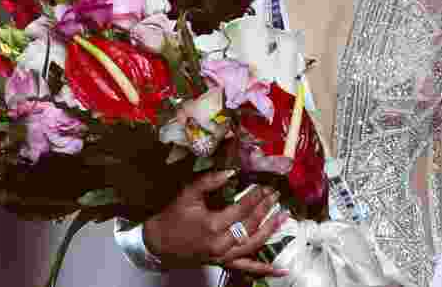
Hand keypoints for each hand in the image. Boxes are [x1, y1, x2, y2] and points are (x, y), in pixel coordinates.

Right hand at [143, 170, 290, 276]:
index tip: (265, 186)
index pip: (241, 209)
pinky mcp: (222, 263)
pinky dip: (264, 270)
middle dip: (265, 209)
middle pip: (250, 225)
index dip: (256, 197)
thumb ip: (209, 181)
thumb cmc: (172, 217)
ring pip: (252, 245)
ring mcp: (223, 256)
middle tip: (276, 195)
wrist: (158, 243)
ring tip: (283, 216)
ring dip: (270, 230)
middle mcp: (220, 243)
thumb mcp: (188, 194)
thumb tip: (231, 172)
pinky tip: (281, 271)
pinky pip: (246, 268)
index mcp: (212, 225)